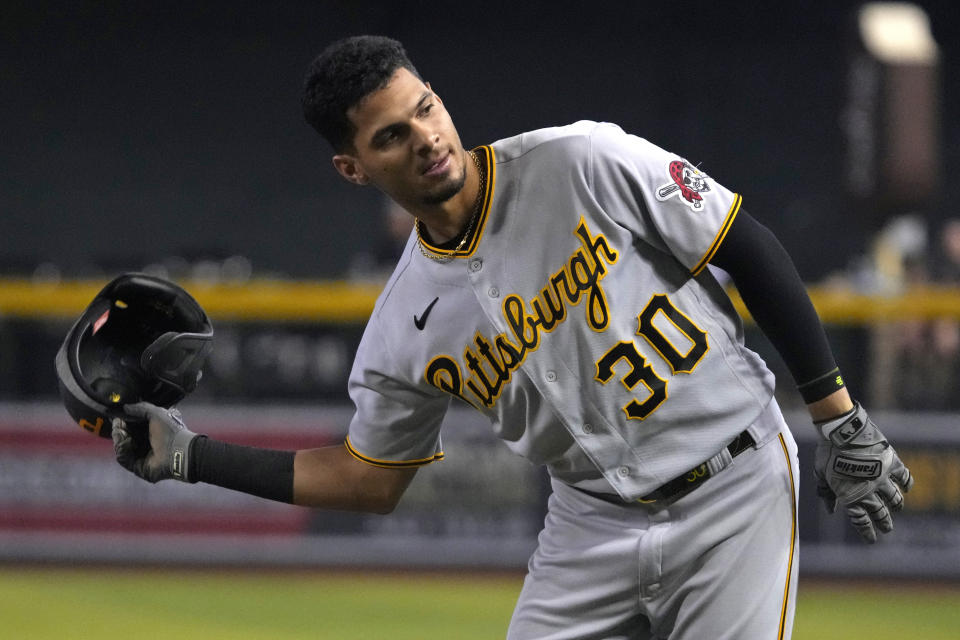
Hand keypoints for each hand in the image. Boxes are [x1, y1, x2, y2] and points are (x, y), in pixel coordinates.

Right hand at [112, 402, 199, 482]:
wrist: (179, 451)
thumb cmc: (172, 431)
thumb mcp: (157, 413)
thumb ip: (141, 408)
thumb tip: (126, 407)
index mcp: (151, 431)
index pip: (131, 427)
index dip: (123, 422)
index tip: (118, 417)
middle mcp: (145, 444)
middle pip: (123, 437)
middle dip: (119, 430)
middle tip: (118, 425)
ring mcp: (141, 456)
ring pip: (121, 448)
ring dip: (119, 439)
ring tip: (122, 433)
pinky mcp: (137, 467)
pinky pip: (123, 458)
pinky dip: (123, 449)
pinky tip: (128, 442)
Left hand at [813, 401, 912, 542]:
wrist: (842, 432)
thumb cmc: (827, 453)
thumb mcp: (821, 475)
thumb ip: (826, 493)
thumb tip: (830, 511)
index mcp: (850, 496)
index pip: (861, 520)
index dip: (867, 531)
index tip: (871, 539)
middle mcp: (869, 491)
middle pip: (880, 513)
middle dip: (884, 523)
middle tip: (887, 528)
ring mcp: (882, 479)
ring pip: (895, 499)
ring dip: (896, 506)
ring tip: (897, 508)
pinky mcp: (892, 465)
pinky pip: (905, 478)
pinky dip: (907, 484)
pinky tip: (906, 488)